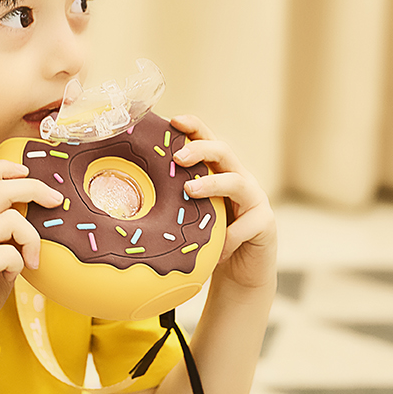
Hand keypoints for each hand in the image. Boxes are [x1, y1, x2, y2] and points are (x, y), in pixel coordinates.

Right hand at [0, 161, 61, 349]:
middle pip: (1, 188)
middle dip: (34, 188)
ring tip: (32, 259)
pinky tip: (11, 277)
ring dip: (32, 239)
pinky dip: (20, 266)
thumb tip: (44, 210)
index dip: (5, 167)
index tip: (28, 171)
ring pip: (12, 219)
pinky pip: (11, 254)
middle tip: (55, 201)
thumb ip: (9, 231)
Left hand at [170, 115, 277, 295]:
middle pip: (224, 152)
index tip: (173, 121)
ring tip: (190, 191)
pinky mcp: (265, 223)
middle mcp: (240, 179)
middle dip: (200, 149)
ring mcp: (255, 200)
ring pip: (238, 183)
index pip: (207, 141)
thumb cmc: (210, 242)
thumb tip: (127, 197)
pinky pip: (246, 226)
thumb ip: (171, 203)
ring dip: (213, 184)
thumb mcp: (189, 218)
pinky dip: (228, 238)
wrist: (242, 273)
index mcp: (219, 172)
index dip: (193, 127)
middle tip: (177, 157)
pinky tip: (217, 252)